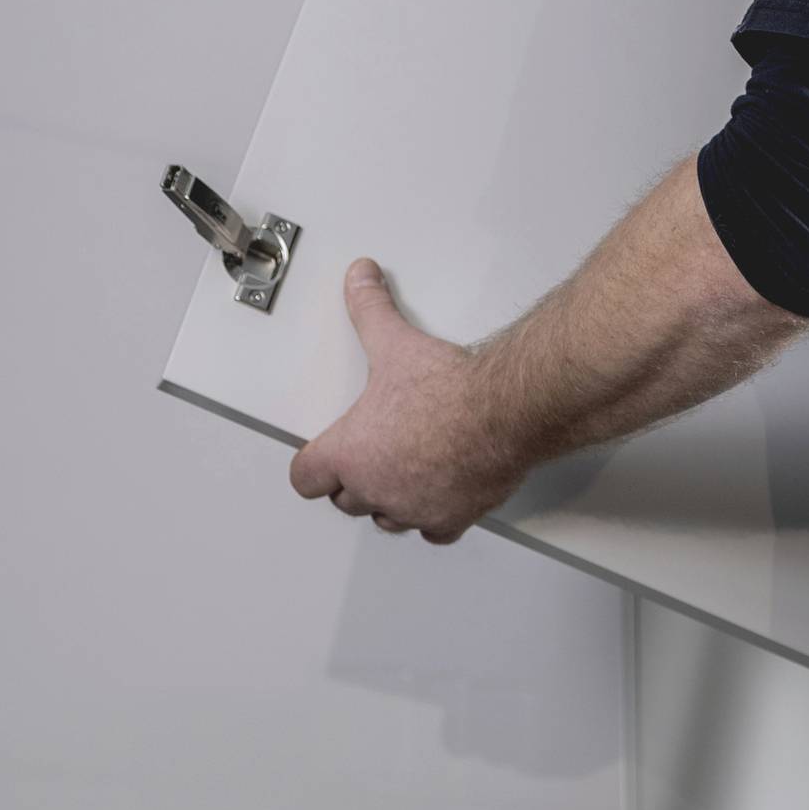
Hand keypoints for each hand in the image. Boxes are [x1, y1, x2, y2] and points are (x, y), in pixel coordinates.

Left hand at [288, 260, 522, 543]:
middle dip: (354, 483)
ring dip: (390, 503)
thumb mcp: (396, 342)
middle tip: (367, 460)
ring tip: (400, 479)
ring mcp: (415, 508)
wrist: (502, 413)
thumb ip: (370, 310)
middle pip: (346, 501)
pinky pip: (432, 532)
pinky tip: (439, 502)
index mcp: (350, 453)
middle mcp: (377, 489)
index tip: (319, 460)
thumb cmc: (449, 391)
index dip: (312, 467)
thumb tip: (359, 277)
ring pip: (387, 520)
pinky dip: (433, 520)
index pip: (306, 478)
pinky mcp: (452, 517)